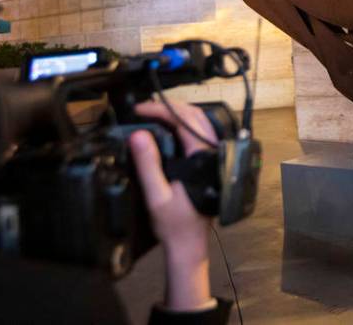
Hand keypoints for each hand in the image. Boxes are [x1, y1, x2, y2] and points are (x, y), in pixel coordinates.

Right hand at [129, 100, 216, 310]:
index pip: (184, 120)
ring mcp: (213, 158)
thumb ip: (148, 164)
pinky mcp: (209, 164)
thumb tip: (139, 136)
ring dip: (177, 114)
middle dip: (169, 107)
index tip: (141, 109)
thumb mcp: (156, 195)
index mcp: (203, 158)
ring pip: (199, 124)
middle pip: (195, 116)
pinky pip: (199, 135)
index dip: (160, 110)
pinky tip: (167, 130)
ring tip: (153, 114)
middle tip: (144, 108)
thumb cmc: (175, 225)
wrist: (189, 245)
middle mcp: (212, 154)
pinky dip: (183, 126)